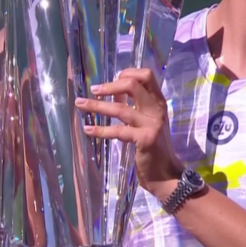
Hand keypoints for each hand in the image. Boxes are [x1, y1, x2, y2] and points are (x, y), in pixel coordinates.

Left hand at [73, 68, 181, 198]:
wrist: (166, 173)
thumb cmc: (154, 147)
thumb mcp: (147, 122)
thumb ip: (134, 106)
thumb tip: (115, 94)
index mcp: (158, 102)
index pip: (146, 75)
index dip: (128, 73)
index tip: (113, 79)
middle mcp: (157, 109)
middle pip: (133, 85)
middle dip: (110, 86)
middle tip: (94, 90)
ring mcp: (152, 124)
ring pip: (120, 108)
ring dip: (97, 106)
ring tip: (80, 104)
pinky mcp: (145, 139)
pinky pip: (118, 131)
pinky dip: (100, 130)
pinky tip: (88, 129)